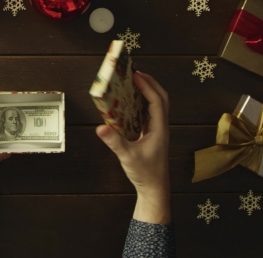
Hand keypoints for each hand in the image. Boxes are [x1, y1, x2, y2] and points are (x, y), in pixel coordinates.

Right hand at [96, 72, 170, 223]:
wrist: (155, 189)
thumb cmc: (145, 173)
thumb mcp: (127, 156)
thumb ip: (114, 142)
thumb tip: (100, 128)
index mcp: (159, 128)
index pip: (157, 101)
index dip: (147, 86)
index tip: (136, 75)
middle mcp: (161, 127)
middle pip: (162, 98)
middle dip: (150, 84)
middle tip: (135, 73)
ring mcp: (158, 131)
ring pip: (158, 105)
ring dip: (148, 92)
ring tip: (134, 83)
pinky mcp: (152, 135)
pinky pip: (150, 113)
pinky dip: (143, 103)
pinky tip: (130, 103)